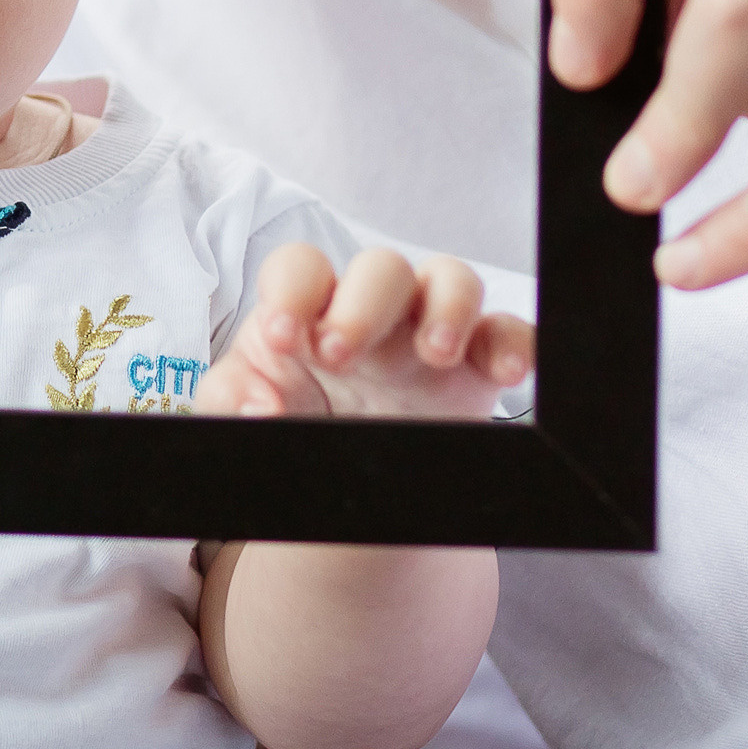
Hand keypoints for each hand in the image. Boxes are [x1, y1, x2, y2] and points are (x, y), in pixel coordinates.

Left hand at [198, 243, 532, 419]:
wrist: (344, 481)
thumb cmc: (293, 421)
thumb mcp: (245, 408)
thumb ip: (232, 399)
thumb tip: (259, 408)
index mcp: (310, 311)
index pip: (301, 269)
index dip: (292, 292)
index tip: (284, 338)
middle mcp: (371, 312)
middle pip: (380, 266)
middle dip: (363, 304)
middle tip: (341, 356)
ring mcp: (428, 332)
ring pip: (451, 279)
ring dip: (447, 307)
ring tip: (433, 354)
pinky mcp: (476, 367)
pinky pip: (508, 333)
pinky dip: (515, 343)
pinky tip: (507, 372)